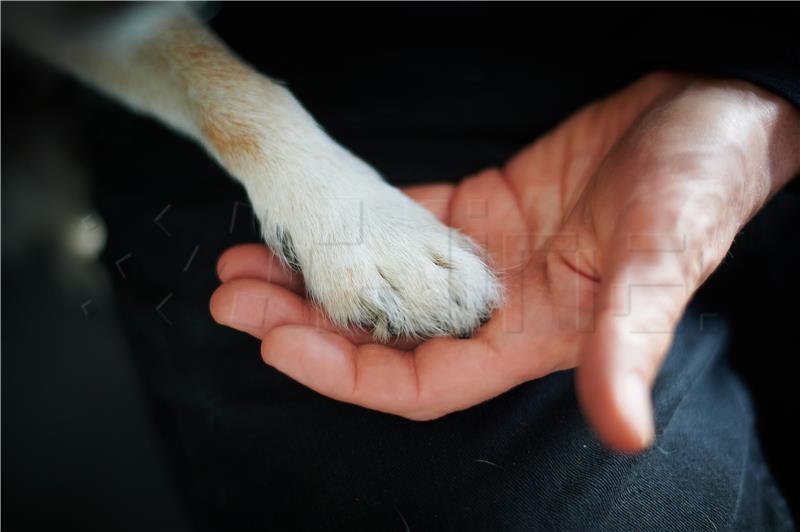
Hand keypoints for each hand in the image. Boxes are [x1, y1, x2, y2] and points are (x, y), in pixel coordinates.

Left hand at [210, 72, 799, 451]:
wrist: (707, 116)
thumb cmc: (697, 189)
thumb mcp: (659, 264)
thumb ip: (630, 345)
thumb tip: (624, 433)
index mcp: (529, 337)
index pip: (417, 381)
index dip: (343, 372)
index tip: (275, 340)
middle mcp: (496, 306)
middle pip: (380, 335)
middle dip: (303, 321)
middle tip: (234, 296)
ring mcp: (482, 257)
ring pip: (380, 281)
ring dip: (315, 274)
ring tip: (248, 259)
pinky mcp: (481, 208)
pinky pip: (402, 224)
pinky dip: (354, 226)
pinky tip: (311, 220)